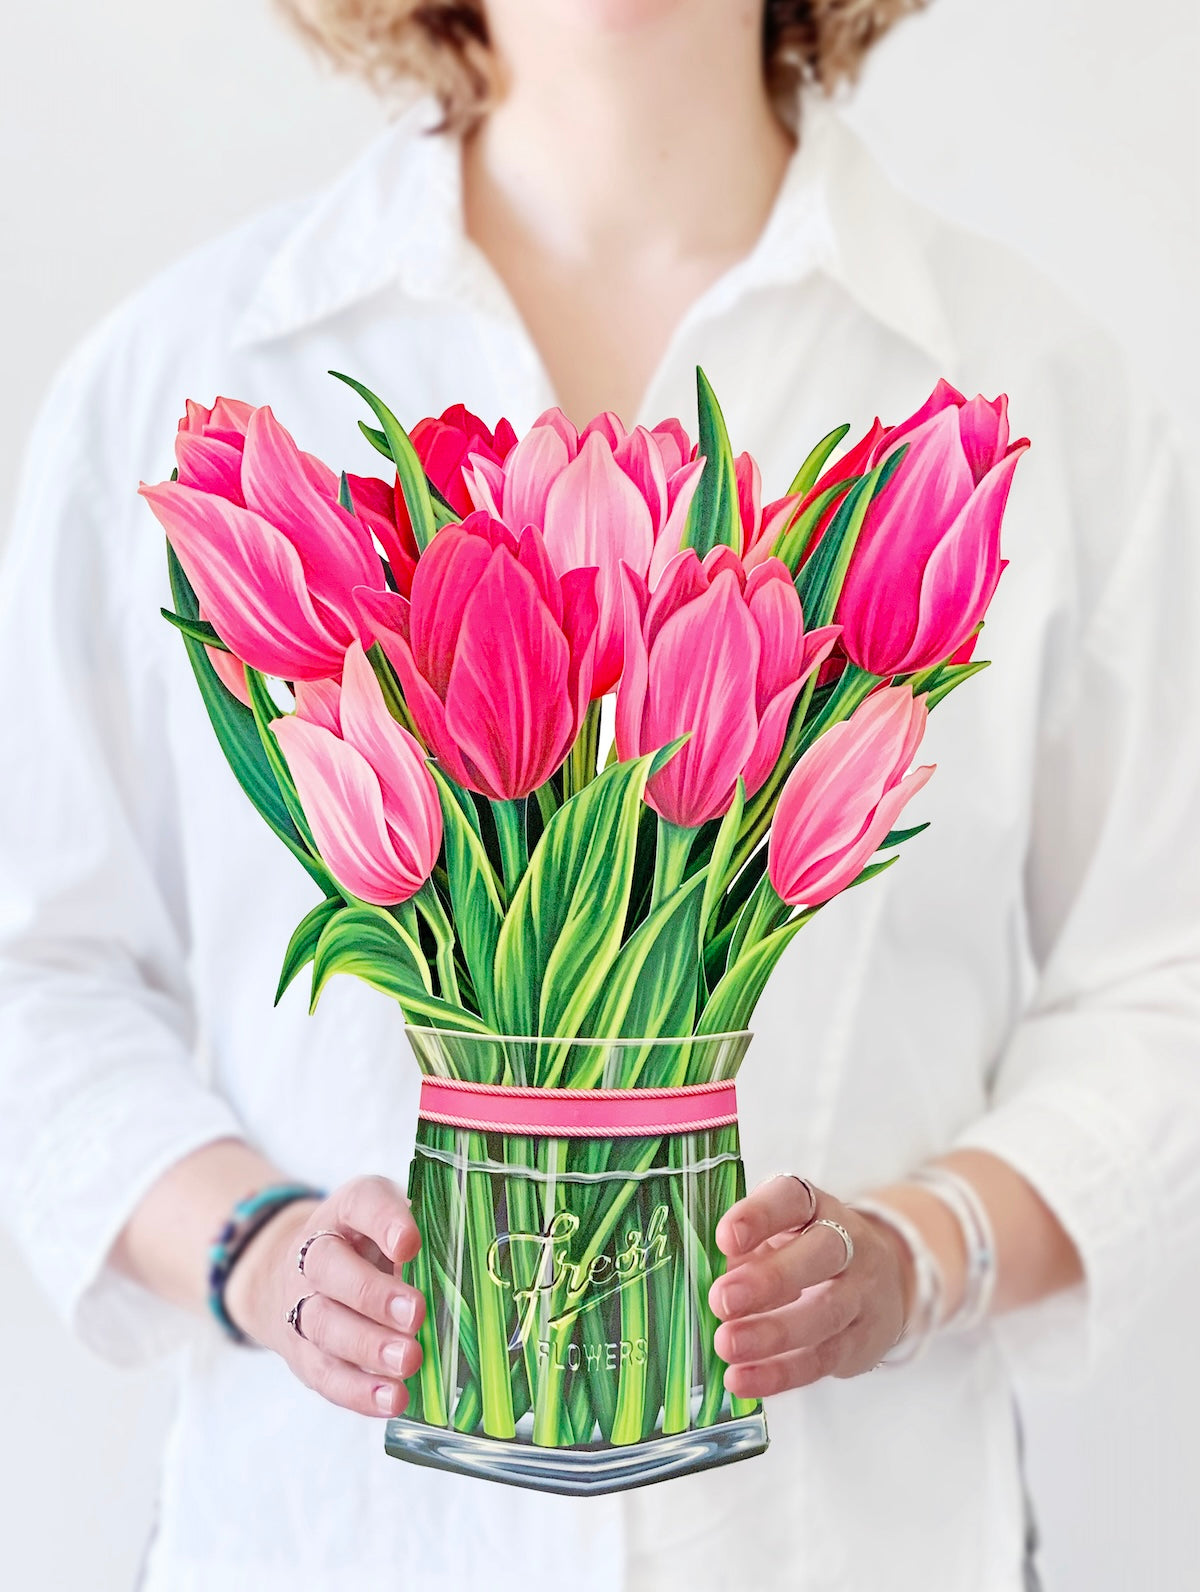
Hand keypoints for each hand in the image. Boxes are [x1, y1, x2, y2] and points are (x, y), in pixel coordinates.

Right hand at [224, 1175, 424, 1418]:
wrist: (303, 1276)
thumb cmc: (372, 1246)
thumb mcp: (398, 1224)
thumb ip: (428, 1238)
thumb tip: (472, 1272)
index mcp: (347, 1210)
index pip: (361, 1203)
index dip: (384, 1222)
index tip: (411, 1242)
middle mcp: (314, 1252)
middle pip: (330, 1268)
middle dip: (373, 1294)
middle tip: (416, 1313)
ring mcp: (301, 1303)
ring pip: (325, 1324)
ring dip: (368, 1346)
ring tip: (409, 1362)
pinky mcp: (302, 1352)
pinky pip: (325, 1373)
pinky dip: (358, 1390)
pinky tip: (392, 1398)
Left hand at [708, 1175, 912, 1397]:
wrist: (881, 1280)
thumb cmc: (804, 1252)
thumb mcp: (777, 1236)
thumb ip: (743, 1251)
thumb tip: (698, 1278)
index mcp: (815, 1206)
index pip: (791, 1199)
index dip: (759, 1216)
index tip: (724, 1238)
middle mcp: (848, 1242)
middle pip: (820, 1254)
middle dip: (769, 1279)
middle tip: (722, 1300)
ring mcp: (863, 1292)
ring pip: (825, 1312)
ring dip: (772, 1333)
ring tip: (727, 1345)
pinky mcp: (864, 1340)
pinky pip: (824, 1358)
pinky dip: (781, 1373)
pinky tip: (743, 1379)